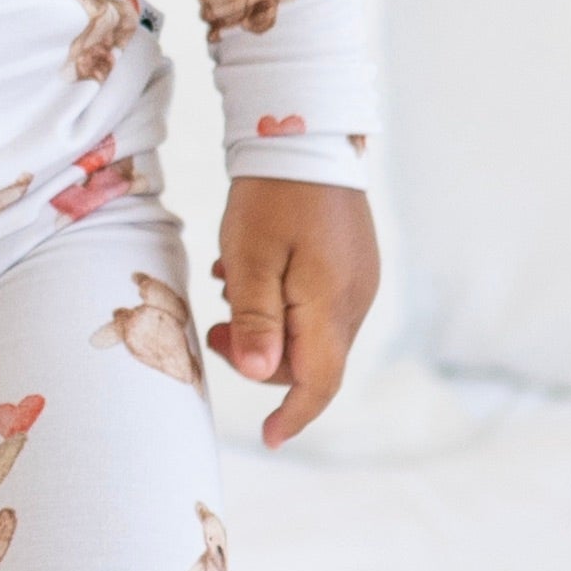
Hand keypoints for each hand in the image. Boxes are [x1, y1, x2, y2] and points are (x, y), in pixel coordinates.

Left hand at [207, 178, 380, 446]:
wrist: (307, 133)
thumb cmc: (272, 195)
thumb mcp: (249, 258)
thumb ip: (253, 320)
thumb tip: (257, 375)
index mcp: (331, 305)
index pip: (319, 382)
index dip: (293, 415)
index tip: (268, 437)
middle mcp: (356, 300)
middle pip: (311, 361)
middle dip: (261, 360)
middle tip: (211, 331)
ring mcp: (359, 281)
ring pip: (313, 333)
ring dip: (268, 327)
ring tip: (227, 289)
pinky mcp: (352, 264)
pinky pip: (318, 305)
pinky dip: (282, 303)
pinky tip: (250, 274)